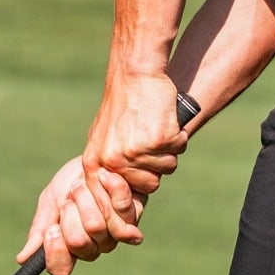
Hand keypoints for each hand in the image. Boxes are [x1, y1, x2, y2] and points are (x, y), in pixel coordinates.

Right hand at [19, 154, 146, 274]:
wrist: (98, 157)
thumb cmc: (72, 181)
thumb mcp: (51, 202)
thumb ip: (40, 230)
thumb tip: (22, 259)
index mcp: (69, 248)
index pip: (60, 269)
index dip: (55, 251)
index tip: (51, 229)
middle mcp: (93, 247)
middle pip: (77, 243)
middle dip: (69, 212)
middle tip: (71, 197)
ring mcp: (113, 235)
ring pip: (96, 226)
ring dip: (86, 196)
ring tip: (85, 182)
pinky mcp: (132, 218)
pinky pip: (120, 212)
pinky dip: (110, 188)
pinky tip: (104, 176)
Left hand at [83, 72, 188, 198]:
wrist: (134, 72)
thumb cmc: (123, 104)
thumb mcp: (104, 137)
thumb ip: (110, 167)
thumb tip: (123, 200)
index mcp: (95, 164)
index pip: (115, 202)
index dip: (130, 202)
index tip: (137, 199)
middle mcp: (113, 162)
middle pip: (149, 185)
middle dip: (154, 165)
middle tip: (146, 137)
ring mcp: (135, 152)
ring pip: (167, 168)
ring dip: (167, 149)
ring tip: (153, 125)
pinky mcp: (158, 140)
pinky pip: (179, 149)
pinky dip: (177, 135)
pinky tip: (163, 118)